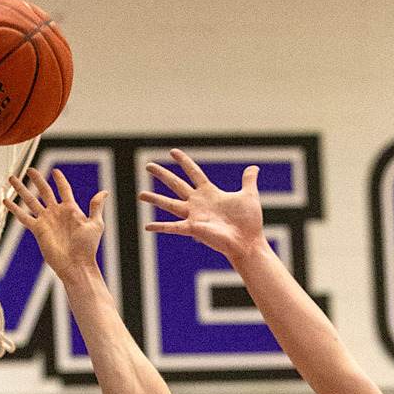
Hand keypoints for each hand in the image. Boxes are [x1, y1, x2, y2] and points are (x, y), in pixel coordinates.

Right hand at [5, 167, 108, 285]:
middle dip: (37, 180)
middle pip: (44, 191)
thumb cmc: (87, 247)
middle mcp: (56, 212)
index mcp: (70, 209)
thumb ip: (96, 207)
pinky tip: (6, 201)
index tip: (55, 171)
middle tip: (29, 169)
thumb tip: (104, 192)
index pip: (63, 189)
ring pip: (30, 200)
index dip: (59, 180)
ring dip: (21, 189)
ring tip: (12, 178)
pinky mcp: (37, 229)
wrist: (76, 264)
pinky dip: (14, 208)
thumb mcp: (95, 224)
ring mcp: (46, 220)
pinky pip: (23, 216)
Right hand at [139, 149, 264, 265]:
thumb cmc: (249, 222)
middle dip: (162, 174)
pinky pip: (173, 227)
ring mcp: (194, 216)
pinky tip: (147, 227)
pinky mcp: (193, 228)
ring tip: (140, 195)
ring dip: (155, 199)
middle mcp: (198, 203)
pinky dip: (160, 227)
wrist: (248, 242)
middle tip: (148, 165)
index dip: (184, 162)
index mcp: (209, 193)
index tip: (173, 152)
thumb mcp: (249, 195)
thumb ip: (248, 181)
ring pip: (169, 204)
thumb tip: (254, 167)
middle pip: (176, 184)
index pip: (193, 173)